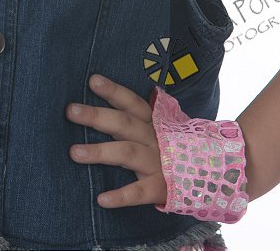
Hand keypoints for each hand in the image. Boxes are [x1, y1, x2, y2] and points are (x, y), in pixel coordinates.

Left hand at [66, 74, 167, 208]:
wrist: (209, 177)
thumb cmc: (171, 149)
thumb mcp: (160, 129)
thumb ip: (136, 119)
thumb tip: (101, 102)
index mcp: (153, 122)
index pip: (132, 102)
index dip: (114, 90)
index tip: (92, 80)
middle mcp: (154, 138)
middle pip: (124, 123)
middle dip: (96, 116)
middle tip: (70, 111)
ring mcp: (158, 162)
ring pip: (126, 153)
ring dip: (100, 151)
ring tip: (74, 152)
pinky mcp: (160, 188)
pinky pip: (139, 192)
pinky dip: (121, 196)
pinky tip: (101, 199)